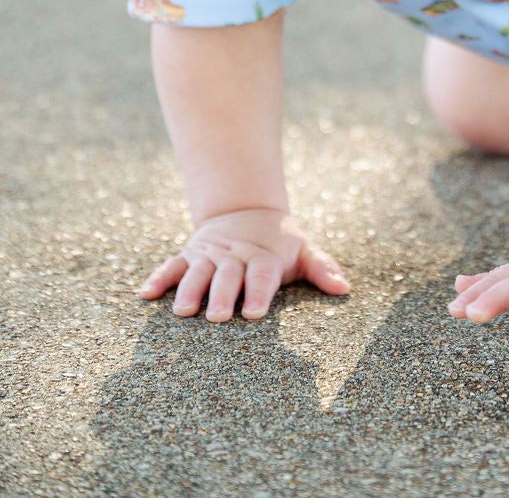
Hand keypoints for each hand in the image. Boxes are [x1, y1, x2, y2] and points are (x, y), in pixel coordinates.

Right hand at [139, 208, 349, 321]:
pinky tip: (145, 294)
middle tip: (218, 316)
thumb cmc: (279, 244)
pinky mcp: (190, 254)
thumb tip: (344, 288)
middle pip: (228, 276)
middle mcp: (235, 256)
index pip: (262, 275)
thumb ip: (321, 268)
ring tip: (182, 311)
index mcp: (263, 257)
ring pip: (197, 272)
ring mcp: (210, 254)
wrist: (247, 211)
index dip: (259, 292)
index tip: (256, 313)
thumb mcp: (303, 250)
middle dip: (222, 295)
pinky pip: (171, 266)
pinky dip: (158, 278)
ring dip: (189, 289)